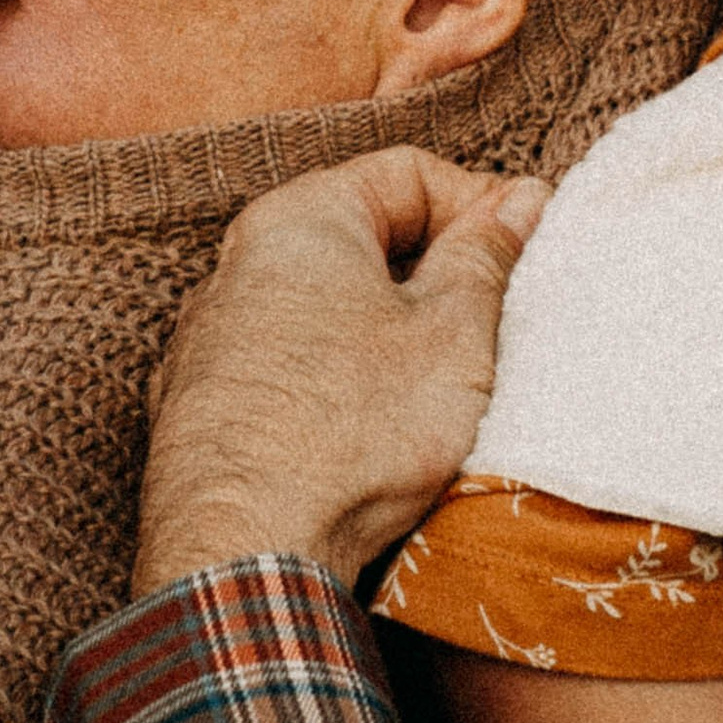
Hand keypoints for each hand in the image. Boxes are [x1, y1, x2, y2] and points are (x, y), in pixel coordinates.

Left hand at [136, 150, 547, 596]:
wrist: (245, 550)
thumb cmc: (354, 430)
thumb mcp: (454, 334)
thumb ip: (488, 256)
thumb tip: (520, 199)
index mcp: (298, 221)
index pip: (408, 172)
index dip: (481, 204)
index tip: (522, 255)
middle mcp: (236, 266)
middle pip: (361, 238)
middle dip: (434, 274)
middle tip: (491, 326)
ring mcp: (208, 341)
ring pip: (323, 308)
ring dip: (386, 335)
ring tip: (436, 392)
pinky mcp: (201, 410)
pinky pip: (289, 368)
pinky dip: (337, 383)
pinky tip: (370, 434)